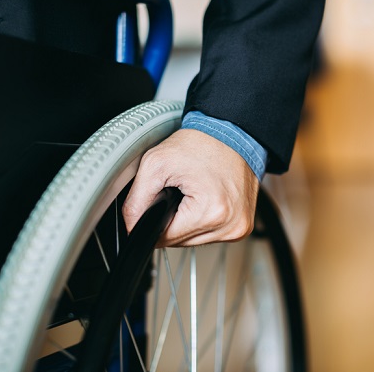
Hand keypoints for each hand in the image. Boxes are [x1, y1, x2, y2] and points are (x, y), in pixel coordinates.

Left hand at [122, 129, 259, 246]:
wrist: (231, 132)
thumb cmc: (200, 143)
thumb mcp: (156, 164)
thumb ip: (135, 202)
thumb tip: (130, 228)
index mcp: (211, 213)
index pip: (165, 239)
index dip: (156, 218)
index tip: (164, 197)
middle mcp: (230, 225)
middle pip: (181, 241)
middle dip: (174, 218)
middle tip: (181, 189)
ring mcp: (239, 227)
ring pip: (195, 240)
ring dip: (189, 220)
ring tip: (195, 191)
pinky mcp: (243, 225)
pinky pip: (212, 233)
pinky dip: (204, 218)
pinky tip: (206, 197)